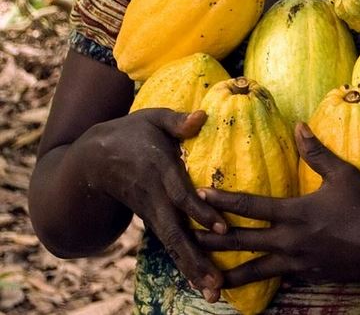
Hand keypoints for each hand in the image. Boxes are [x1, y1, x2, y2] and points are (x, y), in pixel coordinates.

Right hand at [79, 108, 226, 299]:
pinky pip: (169, 244)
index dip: (200, 211)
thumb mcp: (152, 118)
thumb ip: (178, 121)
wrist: (90, 160)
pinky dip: (185, 264)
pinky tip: (201, 283)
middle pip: (175, 232)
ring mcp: (151, 212)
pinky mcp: (152, 220)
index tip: (220, 228)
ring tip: (213, 292)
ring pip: (172, 245)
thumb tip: (203, 115)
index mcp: (158, 170)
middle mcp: (155, 197)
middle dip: (196, 258)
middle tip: (216, 282)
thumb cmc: (130, 132)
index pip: (180, 194)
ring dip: (192, 269)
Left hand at [194, 123, 359, 286]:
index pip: (251, 205)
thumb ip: (317, 152)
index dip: (223, 199)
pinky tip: (251, 286)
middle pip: (243, 241)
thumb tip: (298, 125)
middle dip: (212, 239)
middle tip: (186, 238)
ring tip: (207, 280)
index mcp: (296, 213)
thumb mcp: (345, 174)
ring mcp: (300, 263)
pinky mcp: (311, 276)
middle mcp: (291, 241)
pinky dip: (260, 283)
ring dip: (229, 273)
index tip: (199, 194)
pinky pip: (279, 280)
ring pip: (256, 271)